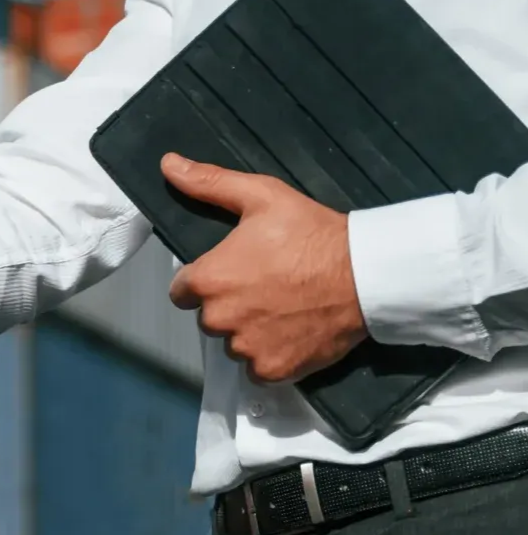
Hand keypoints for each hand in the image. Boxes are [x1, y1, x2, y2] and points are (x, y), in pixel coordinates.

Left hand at [163, 154, 364, 382]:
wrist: (366, 275)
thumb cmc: (312, 233)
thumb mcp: (261, 197)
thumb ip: (209, 183)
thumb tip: (168, 164)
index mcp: (207, 280)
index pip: (183, 291)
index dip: (205, 281)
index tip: (233, 272)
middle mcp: (218, 319)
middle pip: (209, 318)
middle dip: (230, 305)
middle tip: (265, 287)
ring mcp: (244, 348)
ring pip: (233, 344)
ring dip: (249, 331)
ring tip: (283, 308)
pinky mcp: (271, 370)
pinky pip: (257, 368)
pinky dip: (270, 354)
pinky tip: (291, 332)